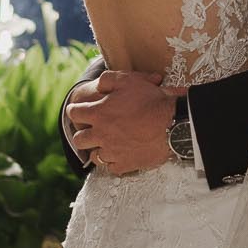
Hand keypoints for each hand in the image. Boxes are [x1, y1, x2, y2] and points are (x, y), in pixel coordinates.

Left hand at [67, 69, 188, 174]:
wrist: (172, 124)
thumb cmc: (151, 100)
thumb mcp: (128, 80)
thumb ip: (108, 80)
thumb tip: (99, 86)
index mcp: (99, 113)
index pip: (74, 113)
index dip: (75, 110)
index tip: (79, 111)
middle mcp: (101, 134)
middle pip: (78, 140)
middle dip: (83, 134)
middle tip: (92, 130)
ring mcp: (112, 152)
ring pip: (94, 156)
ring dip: (98, 149)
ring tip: (106, 144)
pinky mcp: (125, 165)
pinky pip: (111, 168)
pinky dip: (114, 162)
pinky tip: (120, 155)